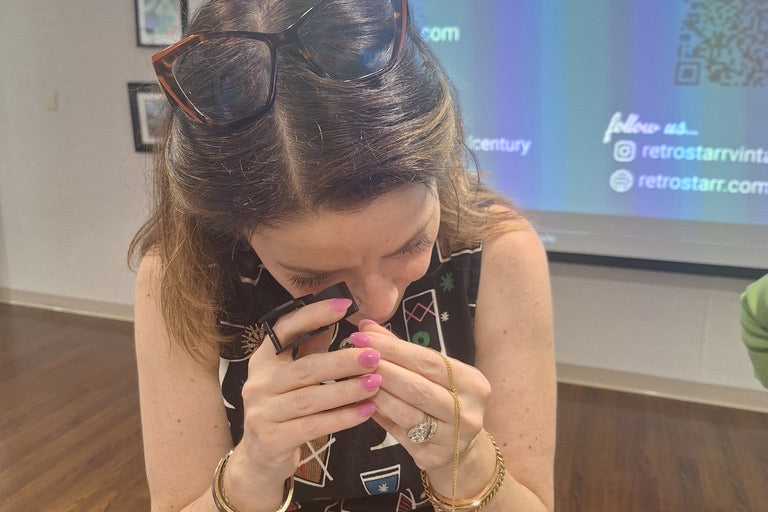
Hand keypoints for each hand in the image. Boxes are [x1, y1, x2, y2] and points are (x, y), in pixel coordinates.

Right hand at [233, 298, 382, 481]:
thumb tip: (337, 315)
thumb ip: (310, 348)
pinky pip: (313, 426)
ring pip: (311, 398)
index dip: (314, 314)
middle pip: (306, 367)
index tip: (345, 304)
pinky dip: (342, 418)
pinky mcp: (272, 439)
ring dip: (347, 390)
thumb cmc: (283, 408)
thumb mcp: (292, 375)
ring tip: (376, 382)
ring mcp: (262, 412)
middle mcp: (258, 382)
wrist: (259, 457)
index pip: (286, 328)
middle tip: (374, 356)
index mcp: (263, 359)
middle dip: (343, 361)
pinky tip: (366, 411)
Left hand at [352, 319, 491, 470]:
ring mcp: (452, 438)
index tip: (363, 336)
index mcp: (473, 383)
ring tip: (354, 379)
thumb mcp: (432, 373)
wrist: (460, 450)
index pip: (428, 360)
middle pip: (418, 387)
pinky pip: (398, 433)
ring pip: (407, 413)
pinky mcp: (433, 457)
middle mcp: (468, 411)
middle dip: (382, 369)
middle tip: (353, 356)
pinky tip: (361, 402)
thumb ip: (400, 349)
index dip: (393, 348)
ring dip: (377, 394)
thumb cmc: (442, 400)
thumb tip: (366, 326)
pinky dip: (378, 415)